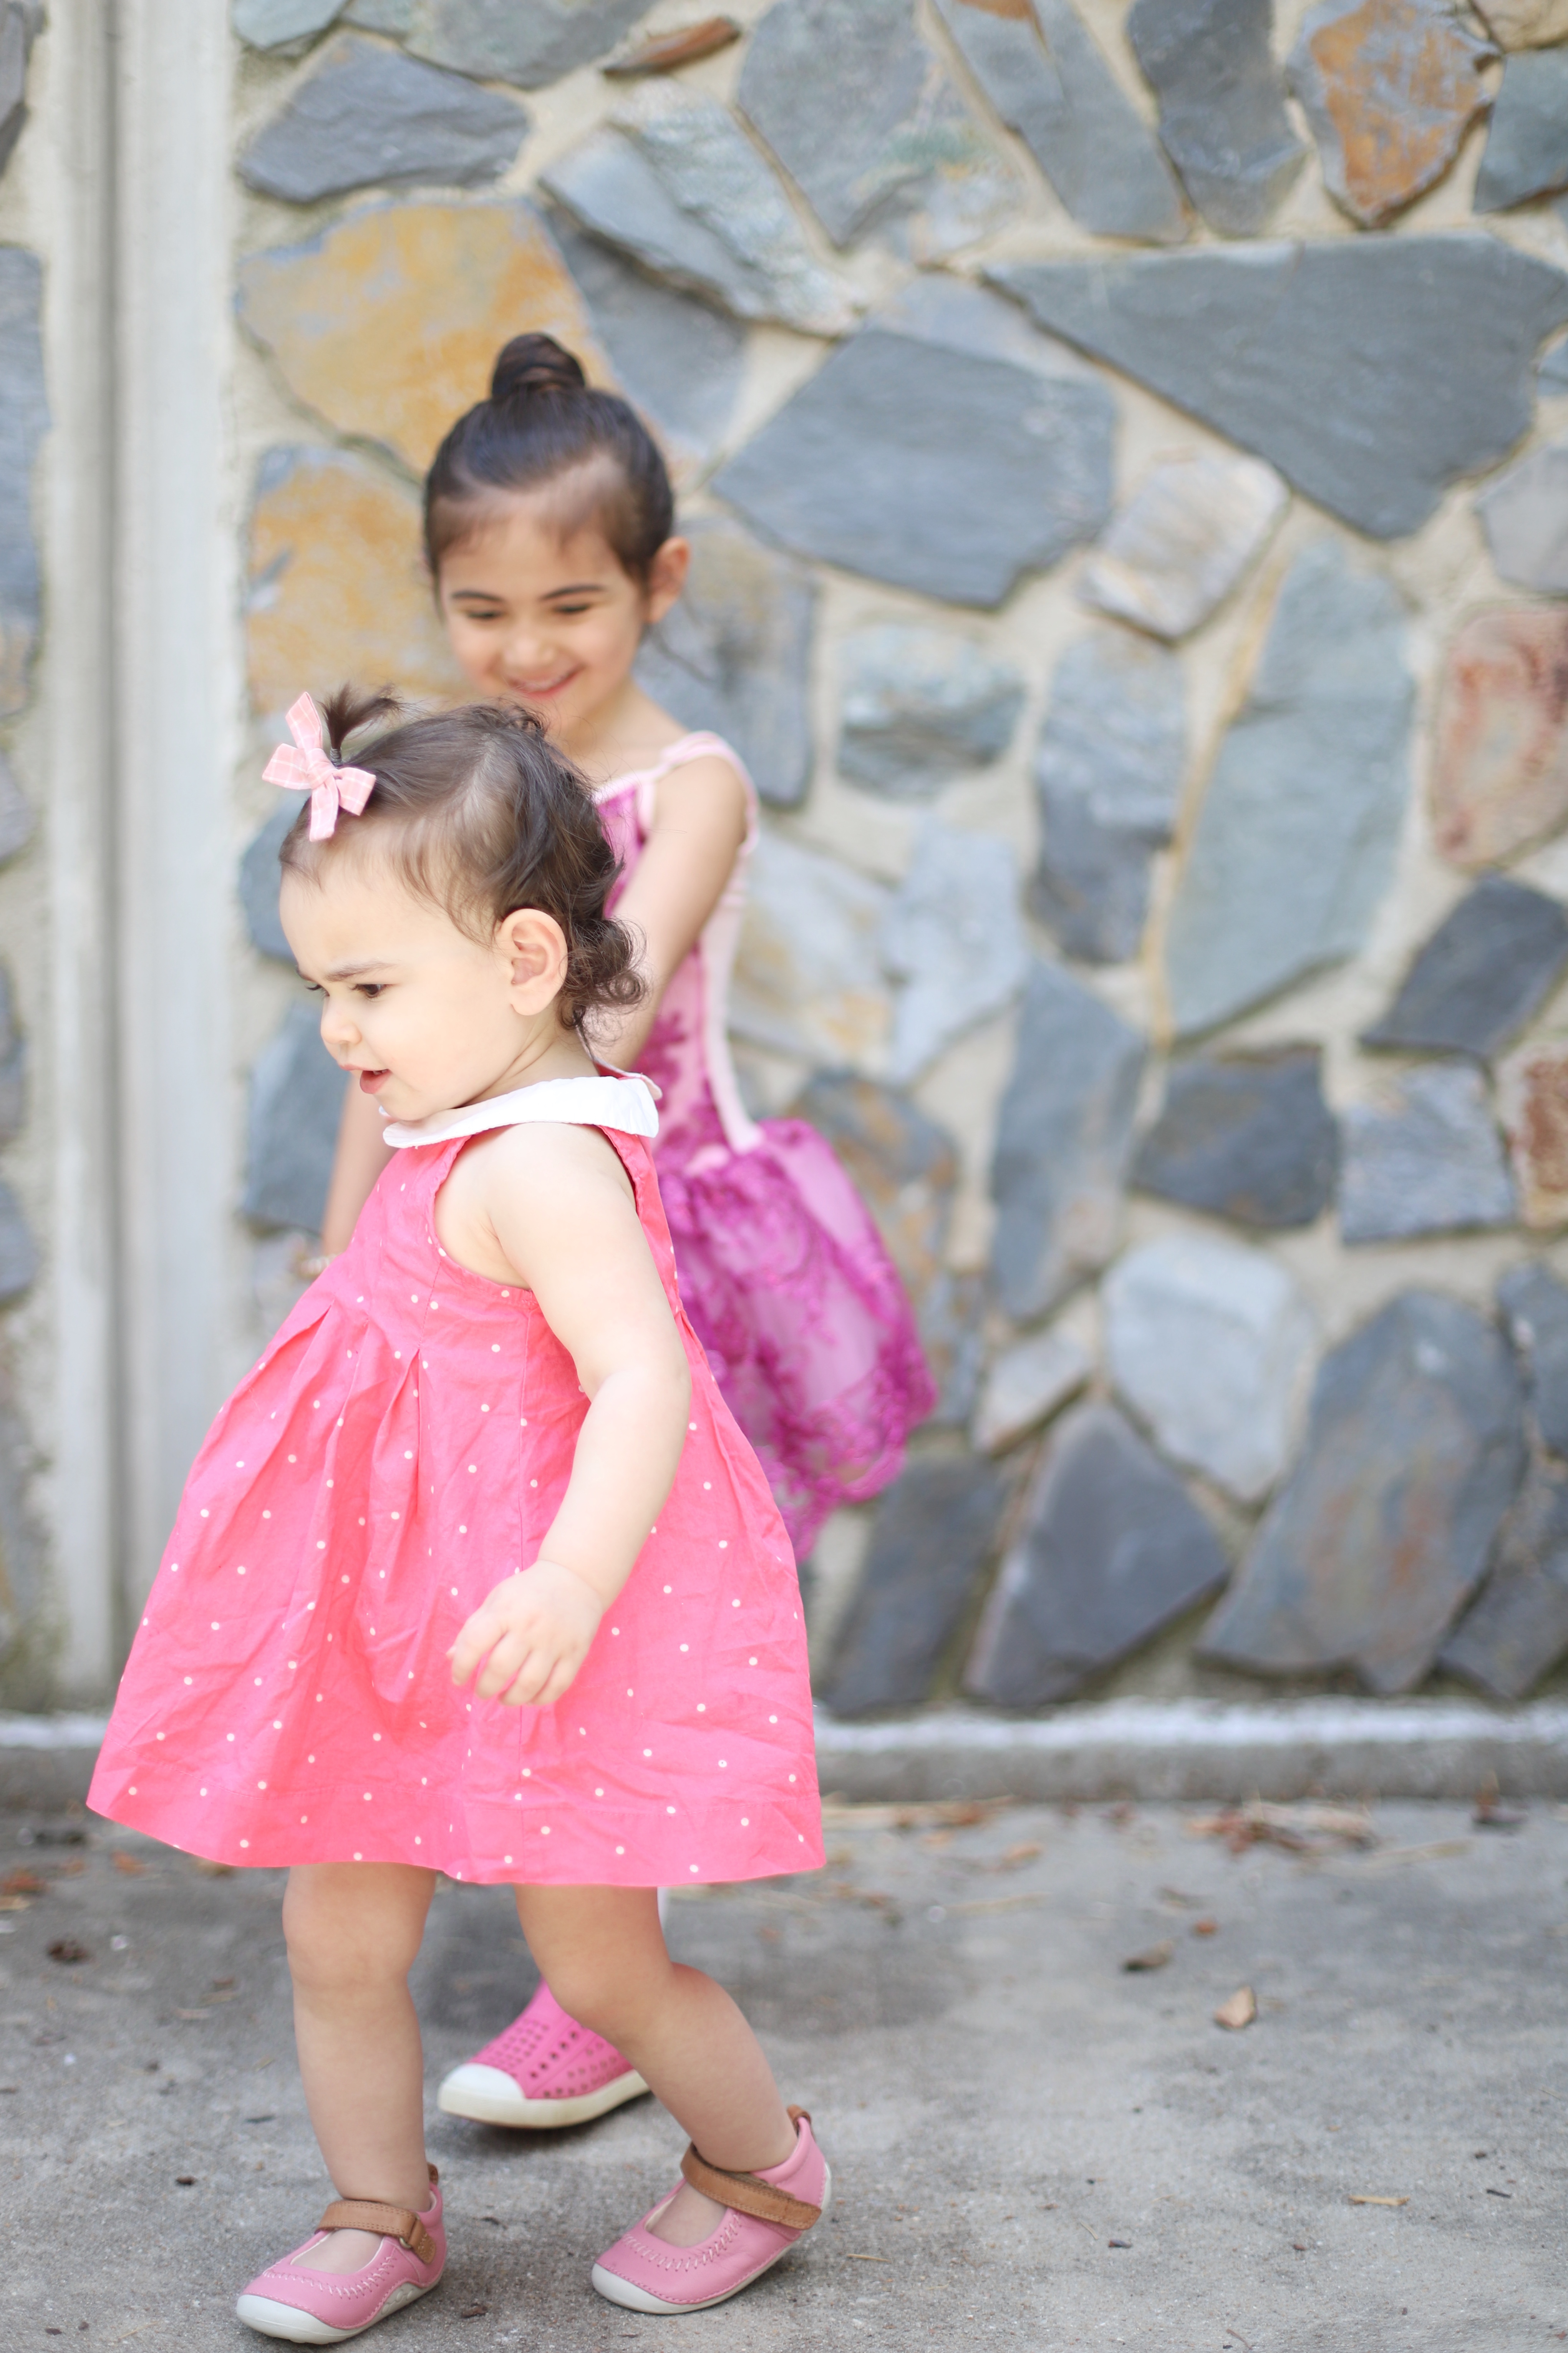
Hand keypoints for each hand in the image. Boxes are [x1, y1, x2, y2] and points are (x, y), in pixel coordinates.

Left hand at [449, 1560, 603, 1707]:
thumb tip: (451, 1658)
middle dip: (484, 1688)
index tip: (459, 1678)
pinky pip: (557, 1687)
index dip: (461, 1667)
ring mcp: (555, 1641)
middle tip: (482, 1691)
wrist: (575, 1578)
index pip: (474, 1643)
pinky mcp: (576, 1652)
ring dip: (511, 1699)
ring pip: (529, 1684)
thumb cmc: (528, 1592)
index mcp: (505, 1610)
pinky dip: (540, 1699)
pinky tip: (529, 1697)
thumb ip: (473, 1628)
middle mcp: (530, 1626)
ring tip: (503, 1698)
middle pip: (500, 1669)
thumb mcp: (497, 1599)